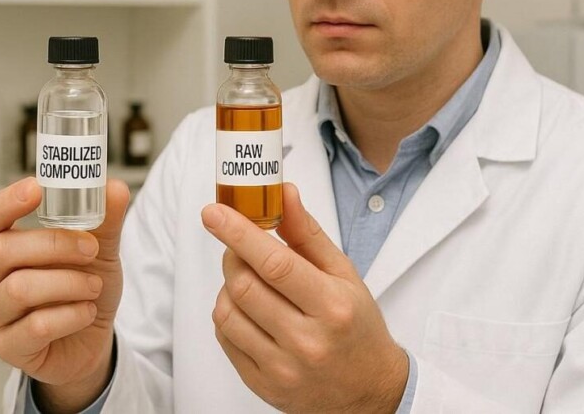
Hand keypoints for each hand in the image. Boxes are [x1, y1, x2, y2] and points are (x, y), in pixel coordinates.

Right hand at [0, 177, 130, 412]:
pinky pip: (36, 327)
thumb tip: (114, 187)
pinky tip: (86, 312)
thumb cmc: (80, 286)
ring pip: (19, 290)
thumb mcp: (96, 248)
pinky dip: (71, 315)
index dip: (6, 202)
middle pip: (2, 251)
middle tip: (91, 248)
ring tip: (94, 286)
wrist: (89, 338)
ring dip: (68, 283)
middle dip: (54, 244)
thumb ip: (103, 218)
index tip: (37, 188)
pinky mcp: (6, 347)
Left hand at [202, 183, 408, 413]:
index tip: (214, 213)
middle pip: (245, 285)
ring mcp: (283, 368)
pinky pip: (225, 338)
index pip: (274, 264)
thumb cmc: (357, 326)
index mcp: (332, 306)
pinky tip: (247, 308)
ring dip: (228, 286)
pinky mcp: (263, 385)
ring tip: (249, 280)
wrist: (369, 390)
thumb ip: (307, 233)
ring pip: (228, 312)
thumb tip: (283, 192)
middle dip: (233, 256)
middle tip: (241, 248)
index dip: (239, 234)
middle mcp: (307, 341)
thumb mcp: (343, 274)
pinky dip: (227, 314)